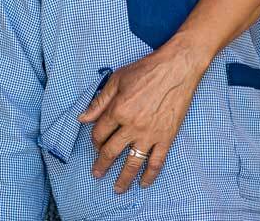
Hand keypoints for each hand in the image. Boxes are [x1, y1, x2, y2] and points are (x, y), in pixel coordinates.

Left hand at [78, 44, 205, 192]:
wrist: (177, 69)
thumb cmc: (146, 70)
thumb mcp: (117, 80)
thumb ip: (99, 101)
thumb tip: (83, 117)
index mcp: (118, 110)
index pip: (99, 133)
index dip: (94, 140)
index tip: (95, 144)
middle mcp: (132, 126)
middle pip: (111, 151)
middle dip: (101, 165)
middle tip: (96, 174)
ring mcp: (150, 134)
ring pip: (132, 162)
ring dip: (123, 178)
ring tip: (117, 189)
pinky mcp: (166, 137)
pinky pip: (156, 162)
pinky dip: (150, 175)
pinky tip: (144, 184)